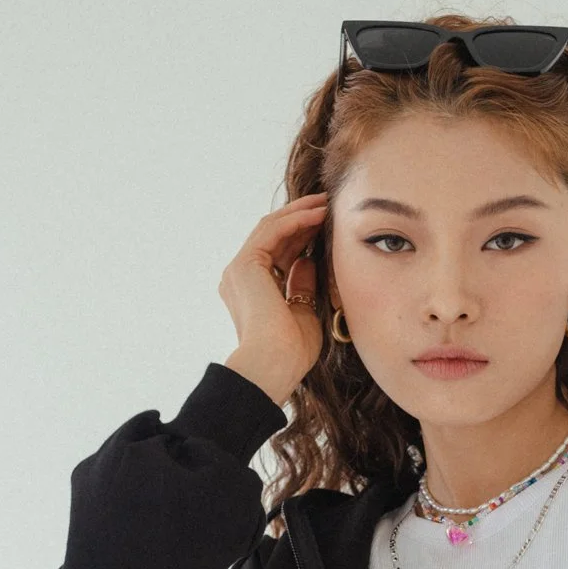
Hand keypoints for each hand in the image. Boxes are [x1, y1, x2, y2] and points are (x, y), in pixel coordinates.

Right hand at [218, 191, 328, 405]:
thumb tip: (308, 261)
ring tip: (325, 203)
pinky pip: (272, 231)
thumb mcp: (303, 313)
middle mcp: (240, 278)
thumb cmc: (290, 352)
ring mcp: (239, 270)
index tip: (327, 226)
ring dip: (299, 213)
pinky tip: (317, 214)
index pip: (278, 254)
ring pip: (271, 228)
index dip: (303, 237)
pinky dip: (295, 220)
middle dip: (301, 219)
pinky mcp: (245, 265)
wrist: (273, 364)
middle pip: (273, 237)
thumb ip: (302, 286)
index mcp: (252, 292)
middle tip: (327, 205)